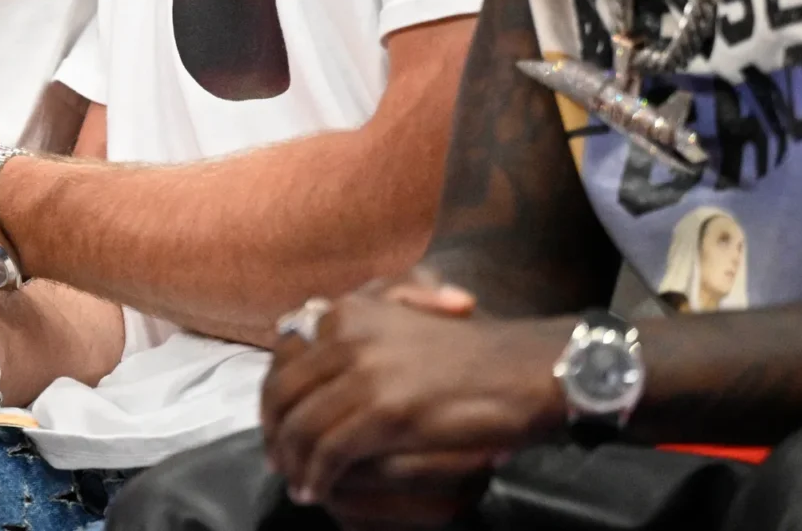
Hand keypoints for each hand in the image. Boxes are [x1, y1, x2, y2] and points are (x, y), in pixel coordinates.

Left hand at [261, 283, 567, 516]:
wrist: (528, 368)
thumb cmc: (471, 352)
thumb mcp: (403, 318)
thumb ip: (357, 325)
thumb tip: (303, 339)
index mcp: (348, 311)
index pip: (284, 359)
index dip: (273, 399)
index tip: (276, 427)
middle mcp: (348, 333)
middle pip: (284, 393)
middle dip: (277, 435)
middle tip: (281, 463)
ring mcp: (367, 371)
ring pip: (303, 425)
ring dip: (295, 462)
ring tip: (300, 484)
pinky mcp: (388, 410)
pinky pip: (332, 450)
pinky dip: (319, 475)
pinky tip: (320, 489)